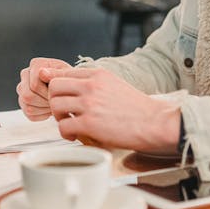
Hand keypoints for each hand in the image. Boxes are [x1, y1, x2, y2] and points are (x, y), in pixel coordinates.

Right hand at [15, 57, 71, 119]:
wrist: (68, 88)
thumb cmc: (68, 80)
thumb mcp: (66, 75)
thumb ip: (55, 73)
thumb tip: (41, 72)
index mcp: (36, 64)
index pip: (35, 85)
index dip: (48, 93)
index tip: (59, 94)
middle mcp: (25, 74)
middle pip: (28, 96)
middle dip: (44, 102)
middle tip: (56, 101)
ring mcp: (22, 88)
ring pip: (28, 107)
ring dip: (44, 109)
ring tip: (54, 104)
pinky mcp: (23, 102)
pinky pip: (30, 115)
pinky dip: (42, 115)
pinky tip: (50, 108)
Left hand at [42, 66, 180, 153]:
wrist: (155, 123)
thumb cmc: (137, 108)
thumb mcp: (114, 85)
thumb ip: (93, 83)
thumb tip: (74, 85)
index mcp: (97, 74)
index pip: (63, 73)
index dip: (58, 87)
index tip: (61, 98)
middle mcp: (91, 86)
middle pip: (54, 86)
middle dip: (55, 101)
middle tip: (65, 112)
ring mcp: (89, 104)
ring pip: (55, 105)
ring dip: (59, 117)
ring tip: (70, 124)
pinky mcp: (90, 124)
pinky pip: (63, 126)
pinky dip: (66, 133)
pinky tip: (76, 136)